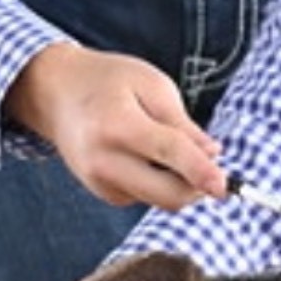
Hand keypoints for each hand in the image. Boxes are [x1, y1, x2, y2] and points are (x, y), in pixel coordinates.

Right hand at [4, 43, 226, 209]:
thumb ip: (183, 124)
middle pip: (167, 194)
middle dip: (198, 187)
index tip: (225, 187)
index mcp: (118, 125)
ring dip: (177, 182)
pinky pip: (145, 197)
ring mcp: (99, 181)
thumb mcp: (151, 85)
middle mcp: (104, 160)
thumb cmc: (107, 81)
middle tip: (212, 166)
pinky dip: (157, 182)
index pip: (170, 154)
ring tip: (162, 143)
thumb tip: (213, 156)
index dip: (202, 172)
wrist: (55, 93)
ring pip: (160, 199)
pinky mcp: (102, 193)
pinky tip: (142, 154)